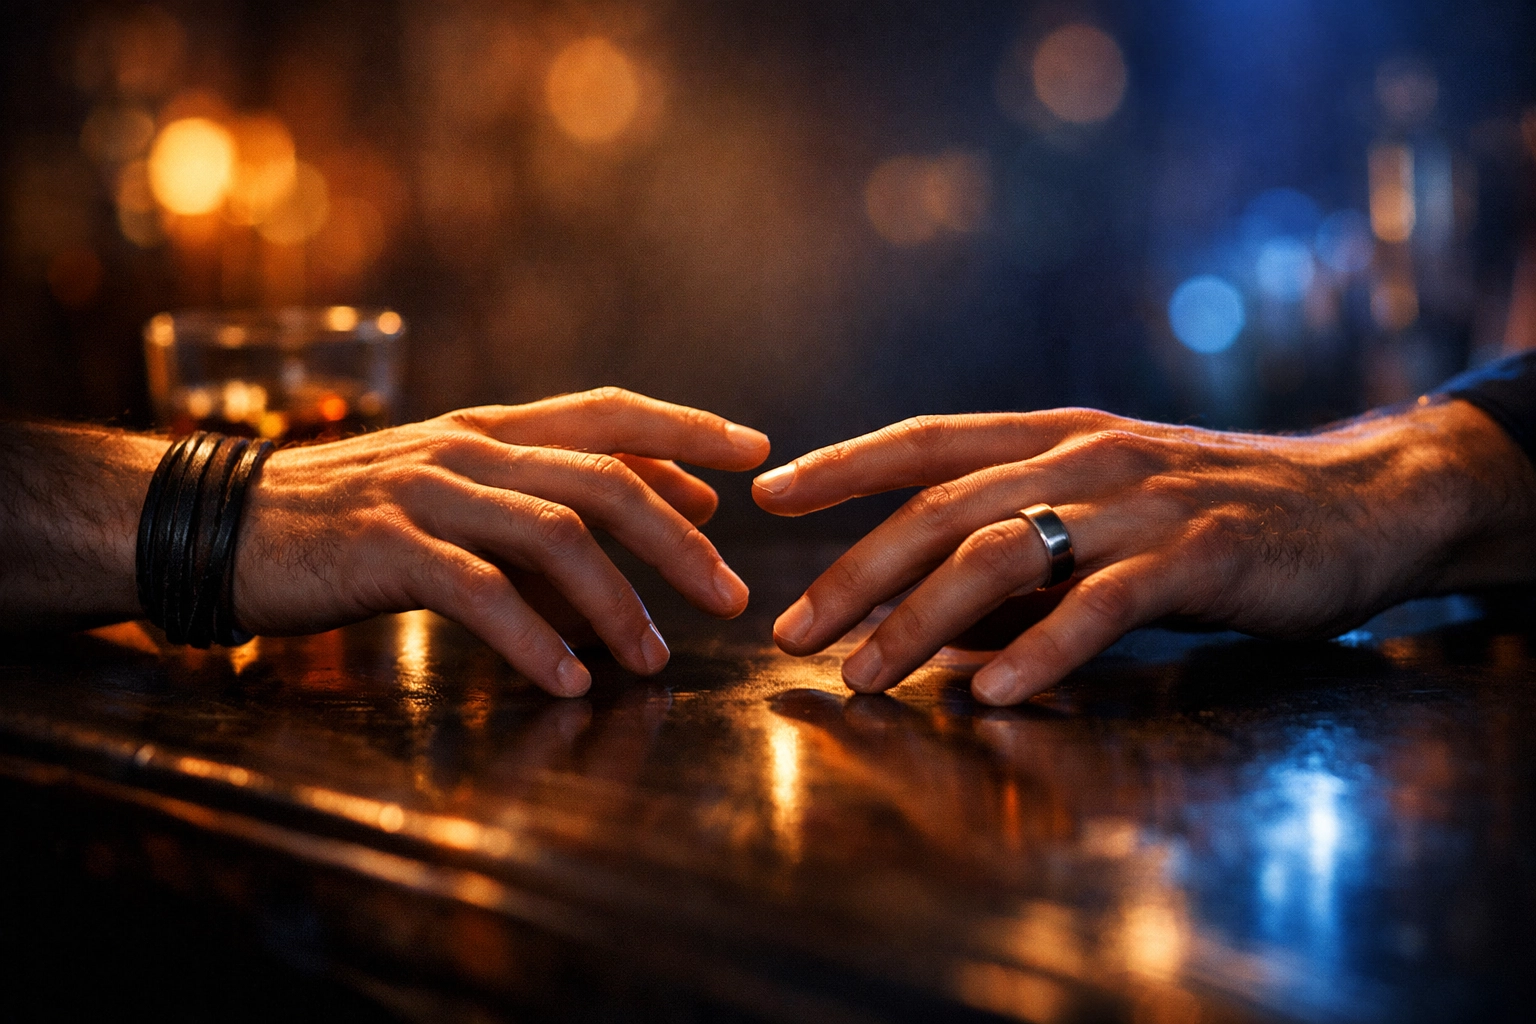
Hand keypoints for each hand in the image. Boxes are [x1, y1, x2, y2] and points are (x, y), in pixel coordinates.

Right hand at [236, 388, 768, 696]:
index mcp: (492, 431)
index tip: (754, 452)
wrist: (226, 525)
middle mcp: (470, 449)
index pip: (609, 412)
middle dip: (678, 538)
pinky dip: (534, 640)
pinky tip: (570, 681)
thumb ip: (541, 503)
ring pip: (555, 534)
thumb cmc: (352, 518)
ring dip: (617, 603)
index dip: (685, 429)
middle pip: (602, 479)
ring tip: (657, 660)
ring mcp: (428, 492)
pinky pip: (481, 592)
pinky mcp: (387, 546)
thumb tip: (647, 527)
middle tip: (728, 596)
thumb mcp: (455, 494)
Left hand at [752, 400, 1535, 704]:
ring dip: (921, 618)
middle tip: (792, 631)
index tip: (766, 493)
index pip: (927, 440)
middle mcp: (1085, 455)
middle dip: (856, 570)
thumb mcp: (1103, 523)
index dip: (843, 464)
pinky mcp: (1199, 554)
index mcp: (1054, 437)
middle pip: (943, 506)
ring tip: (864, 676)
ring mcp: (1141, 501)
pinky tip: (993, 695)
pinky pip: (1102, 604)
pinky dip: (1041, 650)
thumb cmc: (1214, 517)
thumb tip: (924, 628)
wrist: (1358, 503)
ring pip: (1004, 552)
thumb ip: (1018, 564)